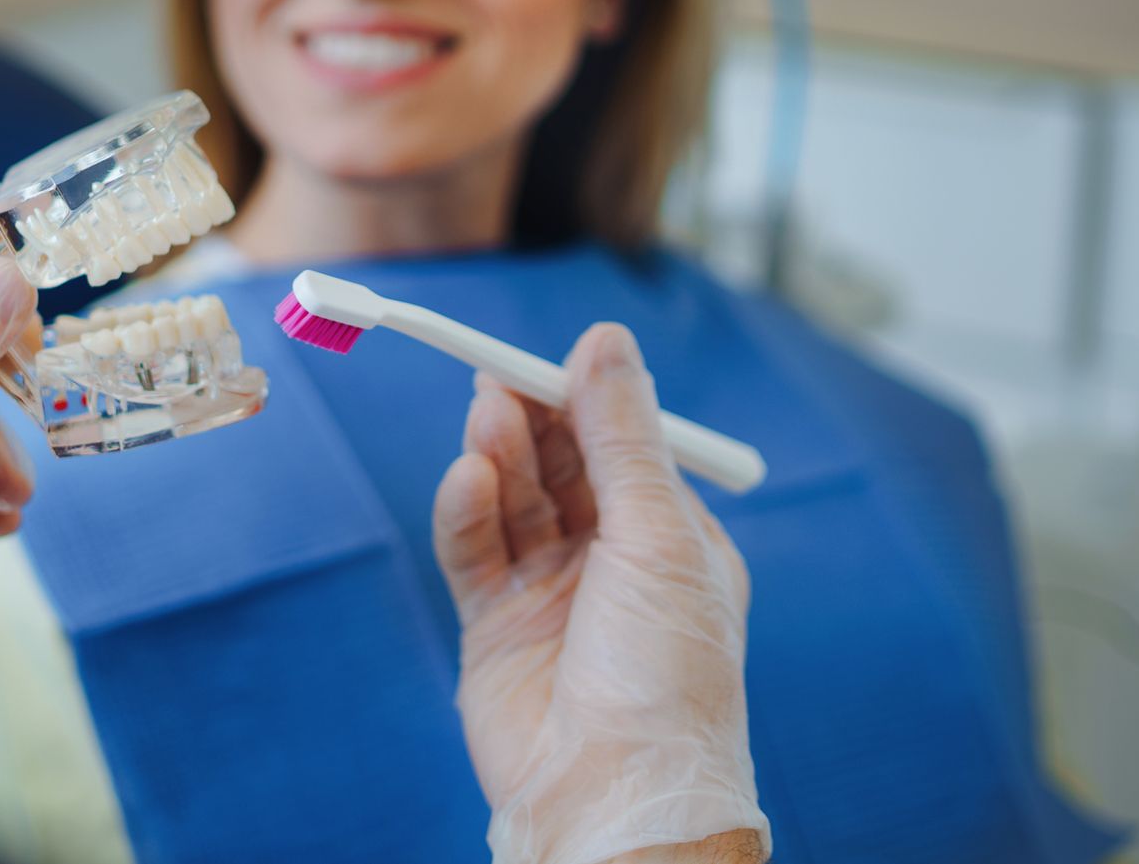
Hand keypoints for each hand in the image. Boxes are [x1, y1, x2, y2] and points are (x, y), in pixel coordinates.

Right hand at [433, 324, 769, 863]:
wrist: (613, 798)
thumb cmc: (665, 675)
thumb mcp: (657, 538)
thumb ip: (622, 436)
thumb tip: (604, 340)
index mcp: (672, 540)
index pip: (621, 446)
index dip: (583, 401)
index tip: (545, 358)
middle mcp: (612, 561)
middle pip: (559, 464)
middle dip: (531, 419)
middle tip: (495, 375)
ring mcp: (550, 593)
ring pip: (513, 499)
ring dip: (497, 455)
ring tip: (484, 417)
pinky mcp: (495, 625)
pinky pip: (474, 549)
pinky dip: (466, 510)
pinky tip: (466, 481)